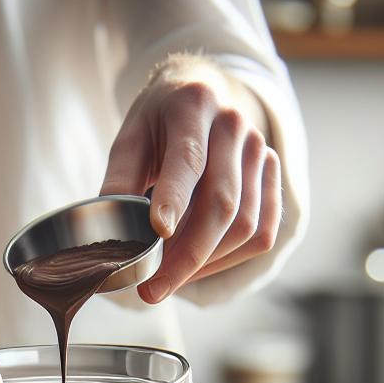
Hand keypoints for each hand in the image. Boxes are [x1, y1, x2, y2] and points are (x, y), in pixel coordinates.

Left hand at [100, 54, 283, 303]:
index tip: (158, 234)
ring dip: (206, 263)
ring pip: (245, 225)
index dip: (174, 199)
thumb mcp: (130, 139)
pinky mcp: (272, 176)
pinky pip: (262, 233)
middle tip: (152, 289)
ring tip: (168, 279)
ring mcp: (260, 150)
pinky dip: (229, 260)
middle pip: (223, 203)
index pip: (189, 160)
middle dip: (187, 256)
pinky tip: (198, 267)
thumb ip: (119, 181)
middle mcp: (234, 125)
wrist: (200, 93)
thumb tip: (111, 234)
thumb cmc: (159, 122)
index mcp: (193, 105)